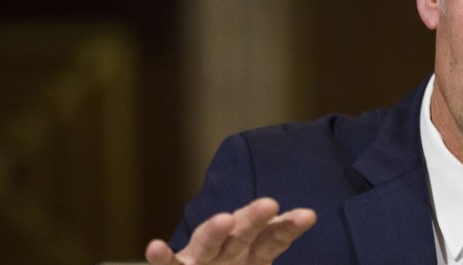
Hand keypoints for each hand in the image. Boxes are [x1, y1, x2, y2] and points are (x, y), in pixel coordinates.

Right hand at [145, 197, 316, 264]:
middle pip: (244, 232)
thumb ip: (273, 248)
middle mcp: (229, 249)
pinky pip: (170, 264)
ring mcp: (202, 258)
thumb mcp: (258, 262)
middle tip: (270, 203)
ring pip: (208, 241)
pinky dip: (161, 256)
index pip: (273, 237)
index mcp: (253, 252)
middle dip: (255, 218)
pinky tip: (154, 247)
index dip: (288, 227)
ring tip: (224, 220)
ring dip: (215, 230)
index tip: (308, 216)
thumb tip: (305, 229)